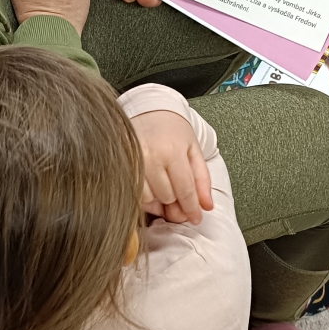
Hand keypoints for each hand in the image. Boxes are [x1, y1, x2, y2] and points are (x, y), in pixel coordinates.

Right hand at [130, 109, 212, 224]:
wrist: (150, 111)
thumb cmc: (173, 131)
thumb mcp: (194, 151)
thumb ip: (202, 180)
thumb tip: (206, 207)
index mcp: (173, 151)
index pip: (185, 190)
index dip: (191, 208)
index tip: (195, 218)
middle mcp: (151, 156)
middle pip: (168, 197)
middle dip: (176, 202)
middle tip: (179, 198)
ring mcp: (133, 161)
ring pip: (150, 199)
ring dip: (159, 199)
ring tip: (164, 185)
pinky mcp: (122, 166)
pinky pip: (134, 194)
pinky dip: (145, 197)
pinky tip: (151, 187)